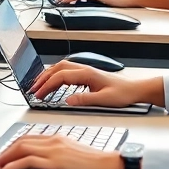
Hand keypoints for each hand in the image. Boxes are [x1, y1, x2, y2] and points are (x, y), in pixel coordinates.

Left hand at [0, 135, 123, 168]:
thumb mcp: (72, 154)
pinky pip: (28, 161)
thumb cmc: (96, 163)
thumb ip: (57, 155)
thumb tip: (44, 164)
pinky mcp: (55, 162)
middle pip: (22, 142)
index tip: (5, 154)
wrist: (109, 165)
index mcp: (57, 138)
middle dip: (5, 151)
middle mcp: (53, 141)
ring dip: (5, 158)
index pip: (29, 139)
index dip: (13, 146)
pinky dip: (13, 165)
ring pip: (21, 149)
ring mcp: (53, 150)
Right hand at [28, 61, 163, 107]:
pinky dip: (55, 75)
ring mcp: (85, 70)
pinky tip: (54, 83)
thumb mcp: (104, 100)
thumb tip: (67, 101)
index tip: (38, 94)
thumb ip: (84, 100)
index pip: (60, 77)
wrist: (135, 90)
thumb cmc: (123, 94)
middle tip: (33, 90)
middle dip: (42, 78)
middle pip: (57, 69)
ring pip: (60, 68)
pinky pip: (66, 71)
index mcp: (87, 74)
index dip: (47, 85)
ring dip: (48, 75)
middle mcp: (84, 69)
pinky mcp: (87, 74)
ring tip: (38, 86)